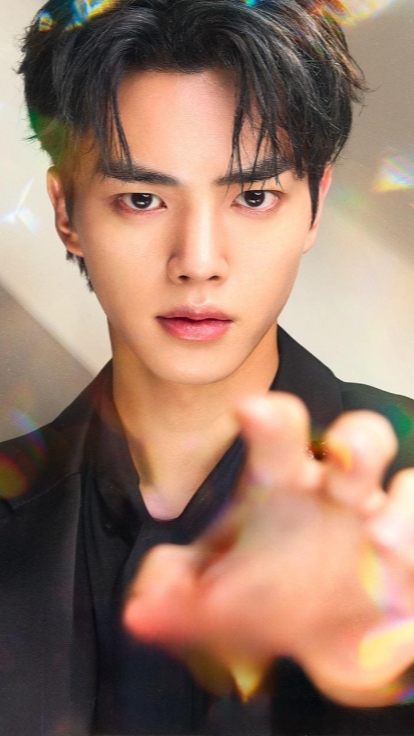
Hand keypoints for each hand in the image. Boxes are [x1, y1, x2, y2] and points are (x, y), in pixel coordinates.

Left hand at [123, 393, 413, 706]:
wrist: (320, 637)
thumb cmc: (265, 588)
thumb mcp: (212, 591)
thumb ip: (173, 591)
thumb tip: (138, 609)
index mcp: (285, 485)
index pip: (279, 437)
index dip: (269, 419)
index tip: (252, 410)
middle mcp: (340, 495)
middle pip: (359, 445)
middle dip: (356, 444)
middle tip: (343, 456)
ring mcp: (384, 525)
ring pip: (408, 490)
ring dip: (403, 511)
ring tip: (380, 539)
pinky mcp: (412, 564)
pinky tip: (398, 575)